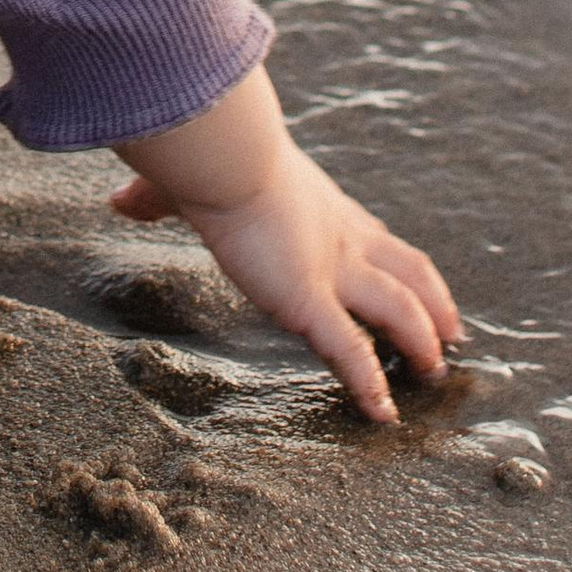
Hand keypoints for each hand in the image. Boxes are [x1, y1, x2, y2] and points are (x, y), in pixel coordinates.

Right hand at [111, 64, 460, 423]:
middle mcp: (340, 240)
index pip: (378, 242)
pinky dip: (370, 384)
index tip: (424, 289)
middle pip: (410, 273)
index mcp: (323, 210)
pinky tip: (382, 413)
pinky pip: (351, 352)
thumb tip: (119, 202)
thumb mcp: (191, 185)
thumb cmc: (209, 161)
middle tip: (452, 336)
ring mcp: (332, 272)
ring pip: (398, 312)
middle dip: (435, 306)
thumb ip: (158, 200)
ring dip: (420, 342)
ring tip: (431, 373)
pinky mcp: (312, 302)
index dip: (405, 269)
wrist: (224, 158)